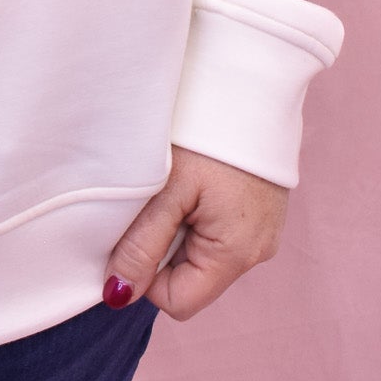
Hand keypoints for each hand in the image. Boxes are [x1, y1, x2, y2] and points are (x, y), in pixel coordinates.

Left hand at [103, 144, 288, 319]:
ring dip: (180, 225)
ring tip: (178, 180)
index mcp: (237, 254)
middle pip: (191, 277)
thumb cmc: (207, 130)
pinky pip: (218, 227)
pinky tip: (194, 175)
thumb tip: (117, 295)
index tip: (136, 228)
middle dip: (164, 246)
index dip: (146, 274)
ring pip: (202, 250)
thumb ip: (141, 244)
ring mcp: (263, 229)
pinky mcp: (262, 207)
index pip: (179, 301)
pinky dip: (197, 209)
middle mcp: (257, 250)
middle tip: (157, 196)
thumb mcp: (166, 188)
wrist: (251, 79)